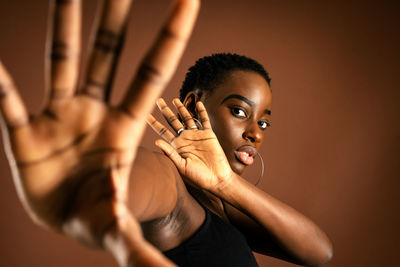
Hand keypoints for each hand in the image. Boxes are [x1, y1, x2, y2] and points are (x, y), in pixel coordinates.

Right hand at [0, 0, 197, 264]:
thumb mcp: (119, 229)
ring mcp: (58, 117)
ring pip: (61, 60)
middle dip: (115, 15)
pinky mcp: (24, 136)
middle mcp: (93, 111)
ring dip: (63, 25)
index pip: (152, 72)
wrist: (67, 218)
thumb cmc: (99, 216)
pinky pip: (8, 105)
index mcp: (124, 127)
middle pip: (108, 53)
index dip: (170, 36)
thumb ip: (135, 246)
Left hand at [147, 98, 233, 191]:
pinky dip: (201, 112)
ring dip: (182, 108)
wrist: (216, 179)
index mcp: (177, 146)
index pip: (163, 131)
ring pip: (187, 118)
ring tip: (175, 100)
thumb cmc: (198, 177)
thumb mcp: (181, 166)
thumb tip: (156, 141)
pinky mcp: (209, 135)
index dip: (154, 123)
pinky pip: (204, 120)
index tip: (145, 115)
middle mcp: (185, 139)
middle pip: (173, 121)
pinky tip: (198, 103)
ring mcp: (197, 136)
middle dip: (165, 111)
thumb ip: (169, 153)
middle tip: (158, 100)